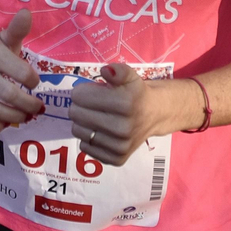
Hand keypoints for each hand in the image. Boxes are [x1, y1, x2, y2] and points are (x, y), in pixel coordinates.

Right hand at [0, 9, 42, 136]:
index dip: (33, 81)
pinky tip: (3, 124)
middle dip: (29, 105)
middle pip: (8, 94)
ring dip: (14, 117)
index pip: (20, 72)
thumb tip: (27, 12)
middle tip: (38, 108)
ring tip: (25, 116)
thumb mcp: (2, 39)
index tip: (35, 83)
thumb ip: (16, 29)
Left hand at [71, 68, 201, 166]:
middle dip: (80, 105)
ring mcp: (120, 146)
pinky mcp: (116, 159)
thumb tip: (106, 71)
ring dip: (82, 122)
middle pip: (75, 113)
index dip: (82, 91)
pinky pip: (84, 146)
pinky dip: (89, 138)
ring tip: (96, 116)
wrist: (155, 115)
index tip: (91, 91)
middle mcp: (122, 127)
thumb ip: (118, 71)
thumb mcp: (130, 77)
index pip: (79, 96)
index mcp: (125, 103)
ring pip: (77, 131)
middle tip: (92, 104)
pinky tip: (101, 131)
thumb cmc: (137, 94)